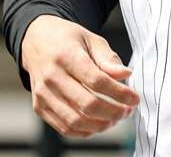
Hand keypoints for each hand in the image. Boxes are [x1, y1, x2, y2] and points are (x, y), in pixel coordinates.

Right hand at [21, 15, 139, 137]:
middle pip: (87, 104)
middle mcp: (51, 77)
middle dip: (113, 111)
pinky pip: (63, 127)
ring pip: (75, 120)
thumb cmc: (67, 39)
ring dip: (100, 125)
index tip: (134, 98)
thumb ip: (108, 58)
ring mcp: (43, 94)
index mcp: (66, 56)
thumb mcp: (90, 39)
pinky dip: (84, 131)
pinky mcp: (39, 107)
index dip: (119, 93)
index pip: (96, 80)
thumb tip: (125, 74)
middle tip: (127, 111)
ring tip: (115, 118)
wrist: (36, 40)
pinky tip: (98, 124)